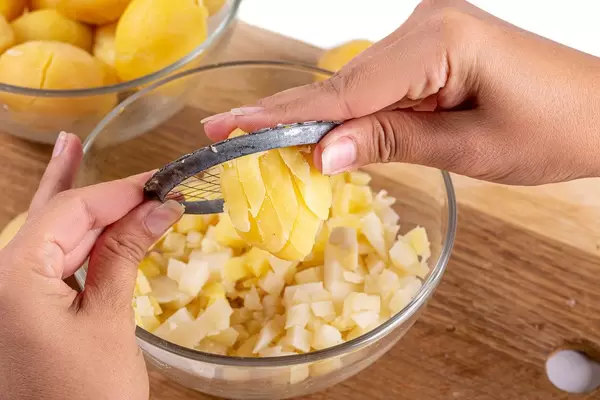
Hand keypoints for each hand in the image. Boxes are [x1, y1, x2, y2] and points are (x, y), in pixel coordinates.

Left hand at [0, 133, 183, 399]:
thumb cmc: (89, 397)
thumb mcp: (110, 320)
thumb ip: (125, 254)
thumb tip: (159, 207)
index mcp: (14, 278)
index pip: (70, 211)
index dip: (119, 191)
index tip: (161, 183)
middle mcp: (0, 280)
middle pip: (53, 217)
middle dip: (92, 190)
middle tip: (106, 155)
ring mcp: (8, 296)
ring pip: (47, 235)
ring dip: (75, 206)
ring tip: (72, 153)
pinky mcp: (21, 311)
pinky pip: (49, 261)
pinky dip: (72, 239)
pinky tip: (73, 212)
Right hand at [203, 0, 599, 184]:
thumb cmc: (556, 130)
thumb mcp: (471, 148)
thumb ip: (392, 141)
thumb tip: (322, 153)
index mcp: (441, 39)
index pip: (349, 88)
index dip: (289, 117)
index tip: (235, 130)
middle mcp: (428, 26)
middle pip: (343, 80)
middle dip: (283, 112)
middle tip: (222, 128)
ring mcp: (428, 34)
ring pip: (354, 83)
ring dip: (310, 116)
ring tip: (250, 134)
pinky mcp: (430, 51)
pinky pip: (375, 84)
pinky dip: (344, 111)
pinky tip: (310, 129)